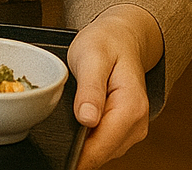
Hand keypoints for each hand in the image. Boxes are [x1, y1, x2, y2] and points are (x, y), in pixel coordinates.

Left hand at [65, 4, 163, 167]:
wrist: (122, 38)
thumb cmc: (106, 43)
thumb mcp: (92, 56)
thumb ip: (90, 88)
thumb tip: (87, 120)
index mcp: (130, 107)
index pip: (100, 148)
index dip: (75, 154)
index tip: (55, 153)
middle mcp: (137, 124)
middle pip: (99, 154)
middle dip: (75, 147)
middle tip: (58, 122)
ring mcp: (132, 130)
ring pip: (100, 153)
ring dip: (81, 143)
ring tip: (70, 113)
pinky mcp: (124, 131)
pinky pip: (102, 145)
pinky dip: (87, 138)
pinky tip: (80, 119)